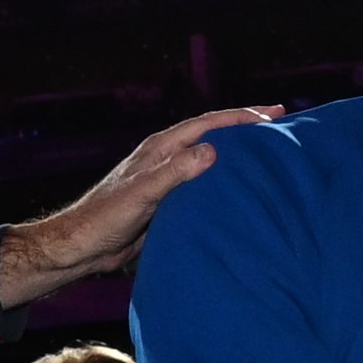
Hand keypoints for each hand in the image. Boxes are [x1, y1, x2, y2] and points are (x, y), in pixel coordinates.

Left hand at [0, 104, 285, 304]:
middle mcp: (166, 158)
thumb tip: (213, 150)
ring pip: (210, 160)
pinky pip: (205, 186)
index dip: (242, 117)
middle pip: (213, 136)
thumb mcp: (143, 193)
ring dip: (238, 155)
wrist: (82, 247)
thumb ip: (175, 172)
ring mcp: (168, 180)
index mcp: (161, 149)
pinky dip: (226, 182)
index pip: (209, 124)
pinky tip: (242, 192)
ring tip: (269, 154)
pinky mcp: (168, 202)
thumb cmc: (105, 218)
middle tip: (280, 125)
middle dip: (246, 128)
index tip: (274, 114)